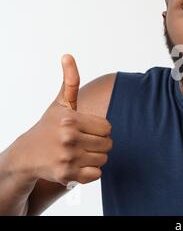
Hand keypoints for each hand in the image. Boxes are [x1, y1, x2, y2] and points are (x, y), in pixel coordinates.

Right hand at [10, 54, 111, 186]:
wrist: (26, 156)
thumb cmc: (48, 127)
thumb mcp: (60, 104)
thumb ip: (70, 82)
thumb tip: (68, 56)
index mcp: (71, 119)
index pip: (108, 128)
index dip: (100, 130)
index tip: (87, 130)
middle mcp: (69, 138)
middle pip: (108, 144)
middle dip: (99, 144)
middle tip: (83, 143)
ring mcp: (68, 158)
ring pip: (103, 159)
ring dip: (95, 158)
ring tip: (80, 154)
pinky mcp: (67, 175)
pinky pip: (96, 174)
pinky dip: (90, 172)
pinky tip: (77, 165)